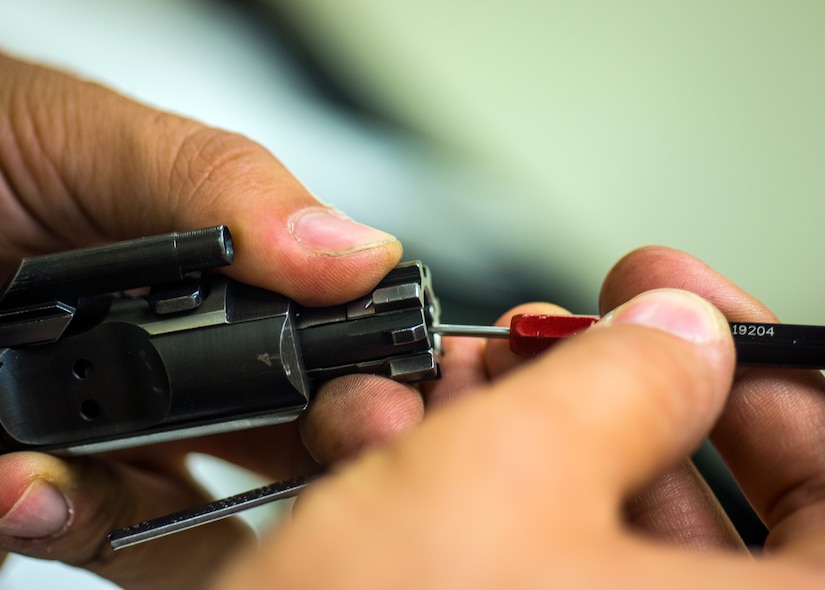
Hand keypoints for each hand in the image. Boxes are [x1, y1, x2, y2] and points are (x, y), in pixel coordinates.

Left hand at [0, 53, 414, 588]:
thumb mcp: (101, 146)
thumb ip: (224, 187)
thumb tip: (352, 249)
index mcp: (229, 285)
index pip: (337, 344)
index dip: (379, 377)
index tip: (397, 396)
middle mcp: (187, 368)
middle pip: (299, 446)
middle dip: (326, 455)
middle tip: (334, 437)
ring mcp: (121, 436)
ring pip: (203, 525)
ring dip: (170, 514)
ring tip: (102, 465)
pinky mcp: (50, 487)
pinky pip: (89, 537)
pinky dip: (65, 519)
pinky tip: (24, 483)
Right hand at [213, 252, 824, 587]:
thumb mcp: (506, 480)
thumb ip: (621, 383)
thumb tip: (680, 335)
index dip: (787, 386)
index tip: (706, 319)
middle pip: (728, 511)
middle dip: (636, 391)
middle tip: (585, 325)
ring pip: (620, 535)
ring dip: (542, 433)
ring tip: (467, 378)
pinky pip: (551, 570)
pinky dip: (501, 497)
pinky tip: (431, 449)